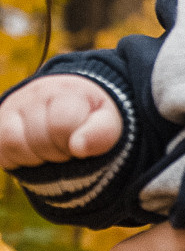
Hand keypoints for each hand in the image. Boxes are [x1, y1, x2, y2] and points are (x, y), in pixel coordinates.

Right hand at [0, 76, 122, 168]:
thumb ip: (102, 133)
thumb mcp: (109, 122)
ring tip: (50, 150)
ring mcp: (15, 106)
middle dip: (57, 152)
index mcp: (68, 91)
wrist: (69, 101)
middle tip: (67, 147)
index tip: (81, 143)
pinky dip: (17, 158)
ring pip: (13, 142)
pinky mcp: (0, 120)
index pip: (62, 123)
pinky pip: (0, 149)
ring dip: (35, 157)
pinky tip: (34, 152)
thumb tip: (78, 146)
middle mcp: (36, 93)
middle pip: (38, 139)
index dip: (74, 143)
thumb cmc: (92, 117)